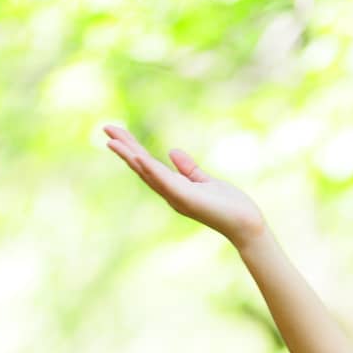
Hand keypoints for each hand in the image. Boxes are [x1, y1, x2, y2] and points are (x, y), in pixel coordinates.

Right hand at [101, 124, 266, 247]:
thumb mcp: (205, 180)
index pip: (148, 164)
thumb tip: (171, 152)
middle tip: (106, 128)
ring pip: (148, 173)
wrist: (246, 224)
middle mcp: (171, 193)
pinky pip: (165, 182)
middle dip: (124, 148)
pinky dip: (151, 170)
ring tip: (112, 141)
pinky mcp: (187, 199)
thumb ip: (188, 168)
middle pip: (142, 167)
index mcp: (174, 188)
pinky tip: (138, 158)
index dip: (132, 148)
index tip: (116, 133)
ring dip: (130, 156)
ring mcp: (177, 197)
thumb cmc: (229, 206)